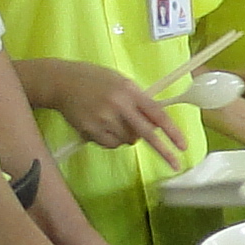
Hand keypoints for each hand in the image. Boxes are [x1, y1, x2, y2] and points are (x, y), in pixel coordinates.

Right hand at [44, 61, 188, 167]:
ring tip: (115, 121)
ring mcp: (103, 118)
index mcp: (130, 90)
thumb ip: (139, 100)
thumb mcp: (121, 82)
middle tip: (175, 164)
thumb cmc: (95, 80)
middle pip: (146, 134)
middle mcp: (118, 105)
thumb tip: (156, 124)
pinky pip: (111, 144)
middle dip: (164, 151)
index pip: (157, 113)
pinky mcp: (90, 129)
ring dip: (128, 136)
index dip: (172, 131)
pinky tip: (103, 126)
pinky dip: (112, 140)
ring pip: (128, 141)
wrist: (62, 82)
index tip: (182, 145)